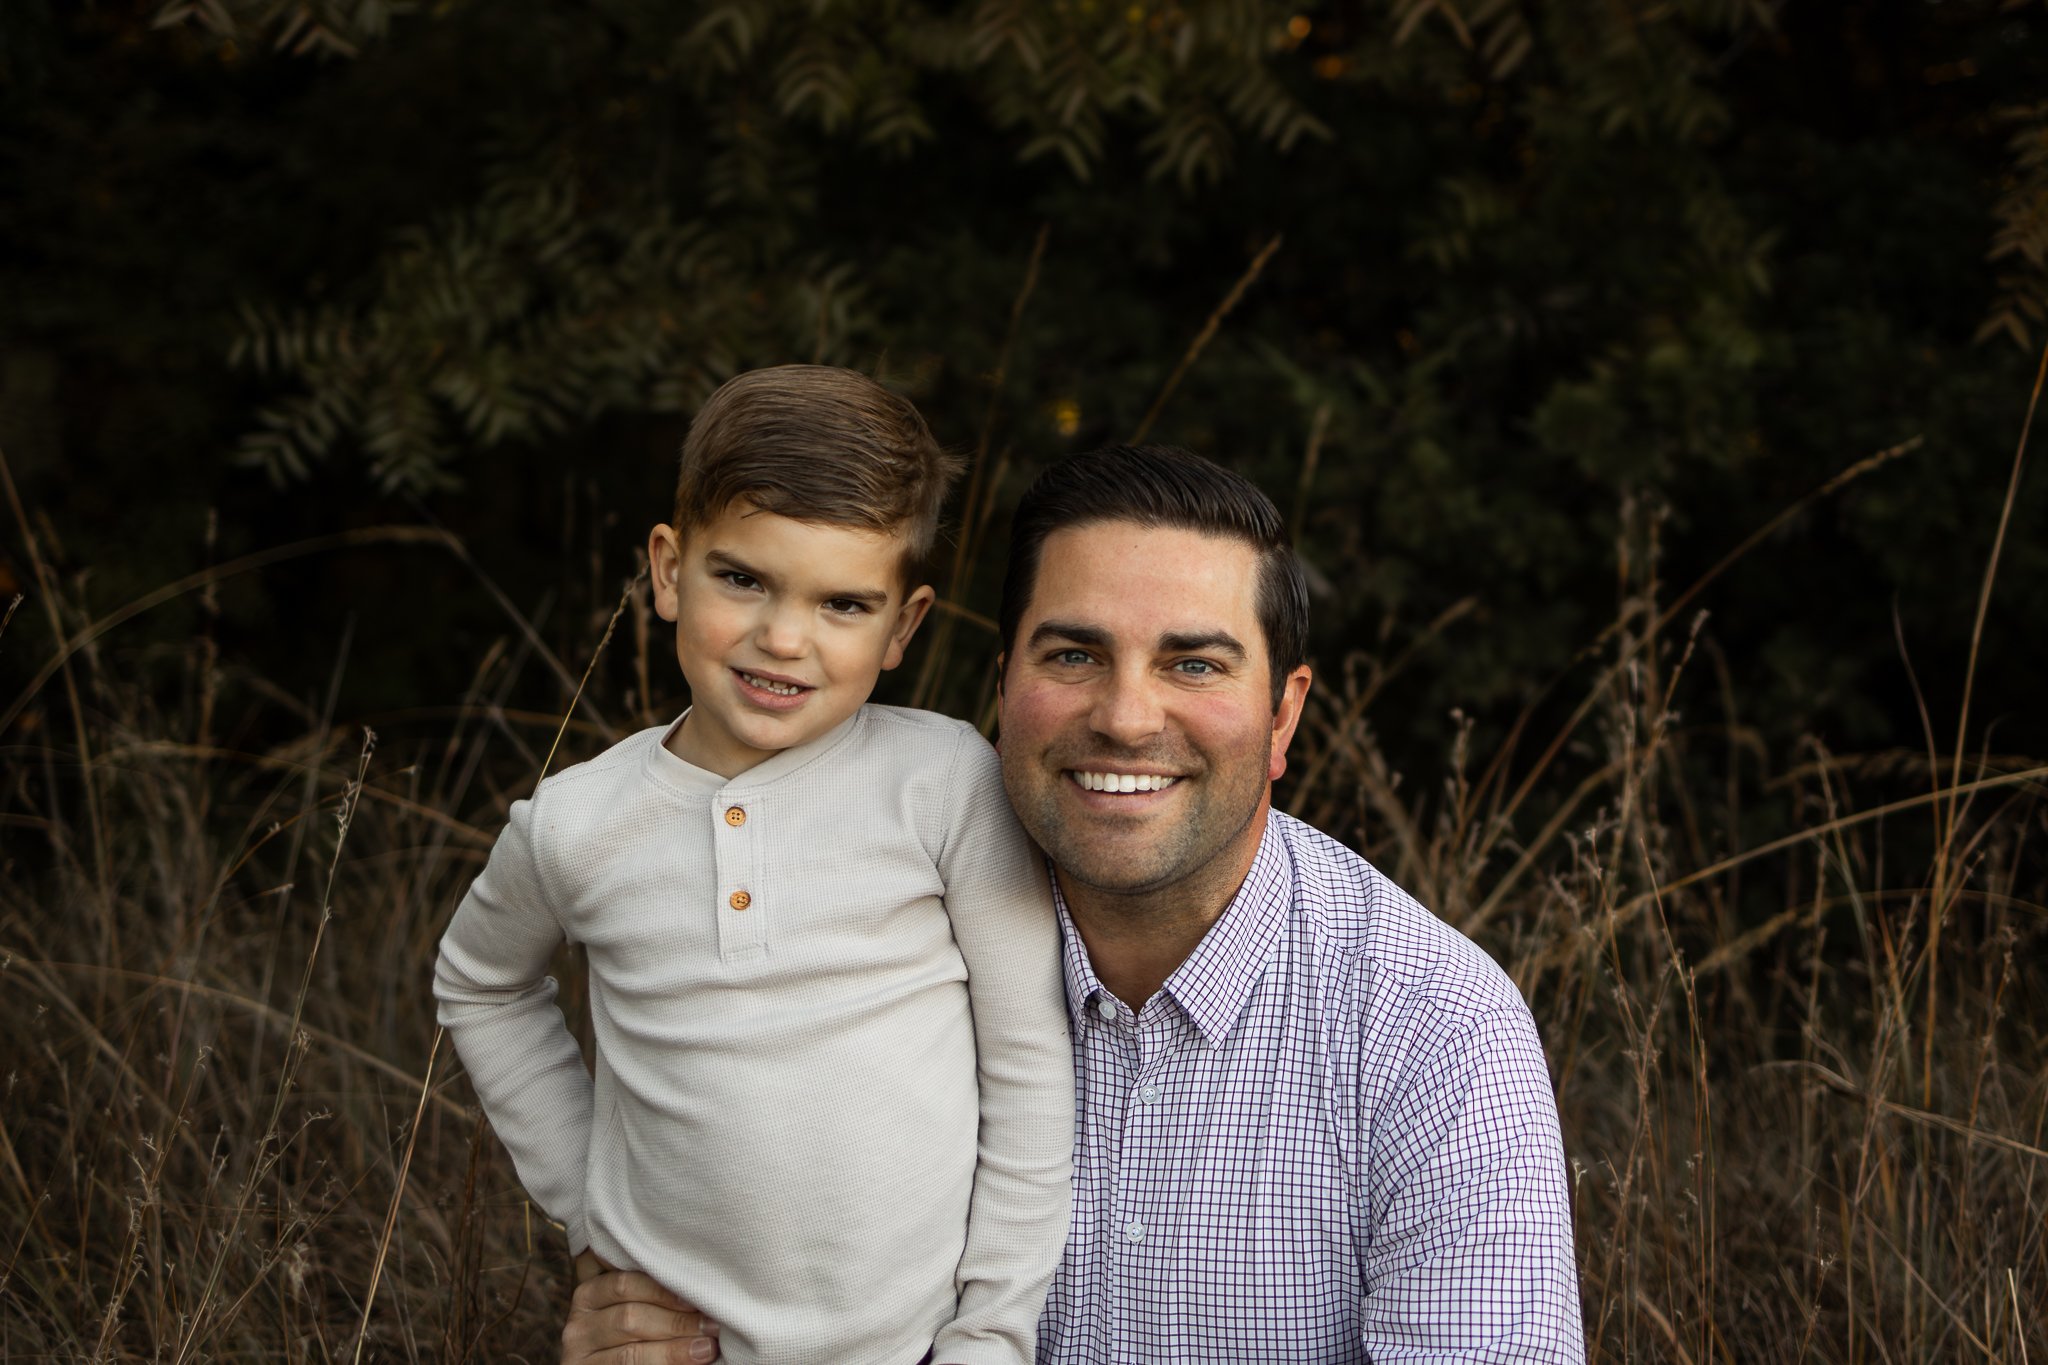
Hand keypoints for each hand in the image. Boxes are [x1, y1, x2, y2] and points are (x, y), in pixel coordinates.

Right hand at [560, 1260, 721, 1363]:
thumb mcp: (636, 1306)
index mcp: (590, 1293)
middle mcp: (579, 1323)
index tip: (698, 1294)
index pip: (625, 1283)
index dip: (664, 1290)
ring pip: (631, 1353)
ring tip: (707, 1348)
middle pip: (630, 1318)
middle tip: (713, 1326)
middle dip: (677, 1322)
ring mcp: (579, 1354)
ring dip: (674, 1350)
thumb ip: (652, 1292)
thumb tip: (699, 1282)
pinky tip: (686, 1364)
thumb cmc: (635, 1331)